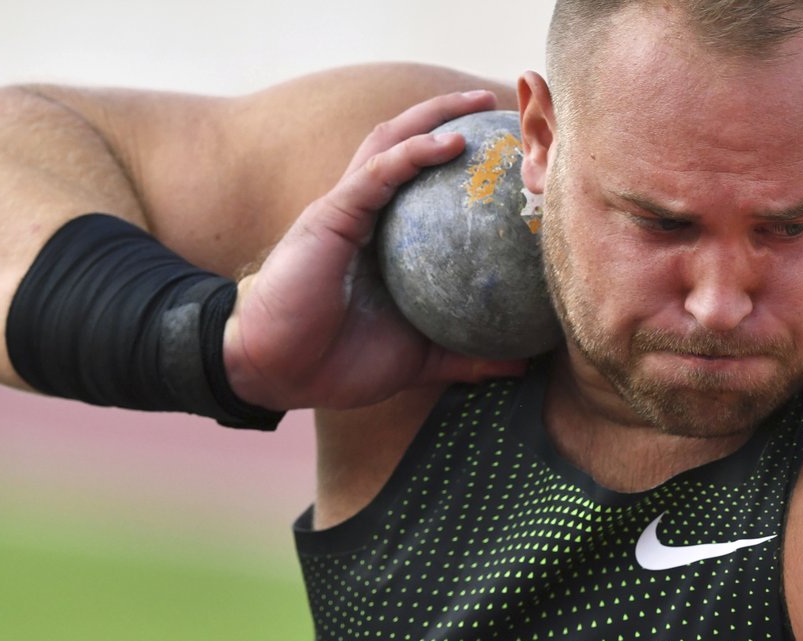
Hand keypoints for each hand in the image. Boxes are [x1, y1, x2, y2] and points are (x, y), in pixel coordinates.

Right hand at [223, 90, 527, 410]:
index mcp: (382, 240)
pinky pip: (377, 174)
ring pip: (390, 143)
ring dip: (434, 117)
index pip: (422, 182)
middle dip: (448, 116)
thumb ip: (465, 355)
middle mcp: (365, 214)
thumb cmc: (339, 362)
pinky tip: (453, 143)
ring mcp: (346, 209)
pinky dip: (413, 152)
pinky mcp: (331, 216)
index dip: (460, 162)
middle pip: (406, 146)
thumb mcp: (418, 358)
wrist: (281, 373)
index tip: (509, 154)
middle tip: (496, 105)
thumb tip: (520, 368)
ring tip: (479, 105)